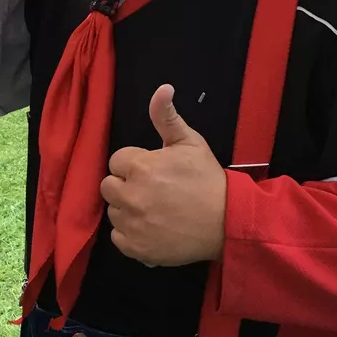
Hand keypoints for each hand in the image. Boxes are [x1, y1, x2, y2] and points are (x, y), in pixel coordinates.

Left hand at [100, 85, 225, 266]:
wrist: (228, 221)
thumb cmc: (208, 179)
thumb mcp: (190, 142)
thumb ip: (167, 116)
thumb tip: (162, 88)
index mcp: (140, 167)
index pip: (117, 161)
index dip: (134, 164)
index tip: (153, 171)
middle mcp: (130, 196)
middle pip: (108, 186)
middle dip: (125, 185)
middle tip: (151, 190)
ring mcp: (132, 225)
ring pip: (113, 212)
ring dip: (127, 209)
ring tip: (153, 210)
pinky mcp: (136, 248)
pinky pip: (118, 237)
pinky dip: (130, 234)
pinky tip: (151, 228)